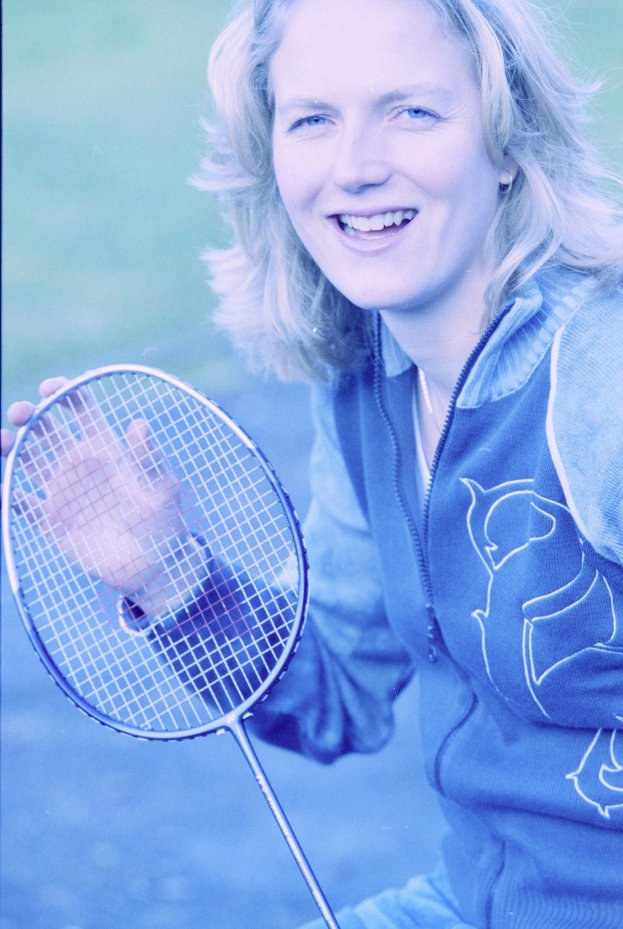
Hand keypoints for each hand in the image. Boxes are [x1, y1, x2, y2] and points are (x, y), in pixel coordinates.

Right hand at [2, 376, 205, 617]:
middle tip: (19, 412)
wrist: (155, 565)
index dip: (64, 393)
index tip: (51, 389)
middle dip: (29, 414)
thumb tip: (139, 424)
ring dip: (10, 446)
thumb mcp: (162, 487)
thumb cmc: (165, 520)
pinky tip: (3, 488)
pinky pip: (22, 505)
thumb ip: (149, 458)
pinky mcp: (53, 522)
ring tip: (1, 439)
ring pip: (27, 460)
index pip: (80, 409)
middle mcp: (80, 464)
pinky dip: (8, 496)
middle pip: (45, 429)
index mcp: (106, 448)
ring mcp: (63, 492)